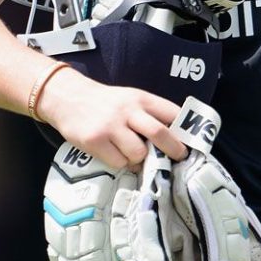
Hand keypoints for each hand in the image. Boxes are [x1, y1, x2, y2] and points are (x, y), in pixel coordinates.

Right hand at [35, 65, 185, 169]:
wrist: (68, 98)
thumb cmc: (105, 103)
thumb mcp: (131, 99)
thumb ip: (150, 114)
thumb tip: (175, 138)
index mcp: (141, 99)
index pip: (172, 113)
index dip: (185, 130)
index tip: (191, 143)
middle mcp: (128, 111)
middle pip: (160, 134)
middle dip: (174, 150)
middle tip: (178, 158)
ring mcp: (111, 126)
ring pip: (139, 153)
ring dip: (140, 160)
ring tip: (133, 154)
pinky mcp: (95, 141)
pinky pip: (119, 162)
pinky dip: (121, 163)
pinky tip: (115, 155)